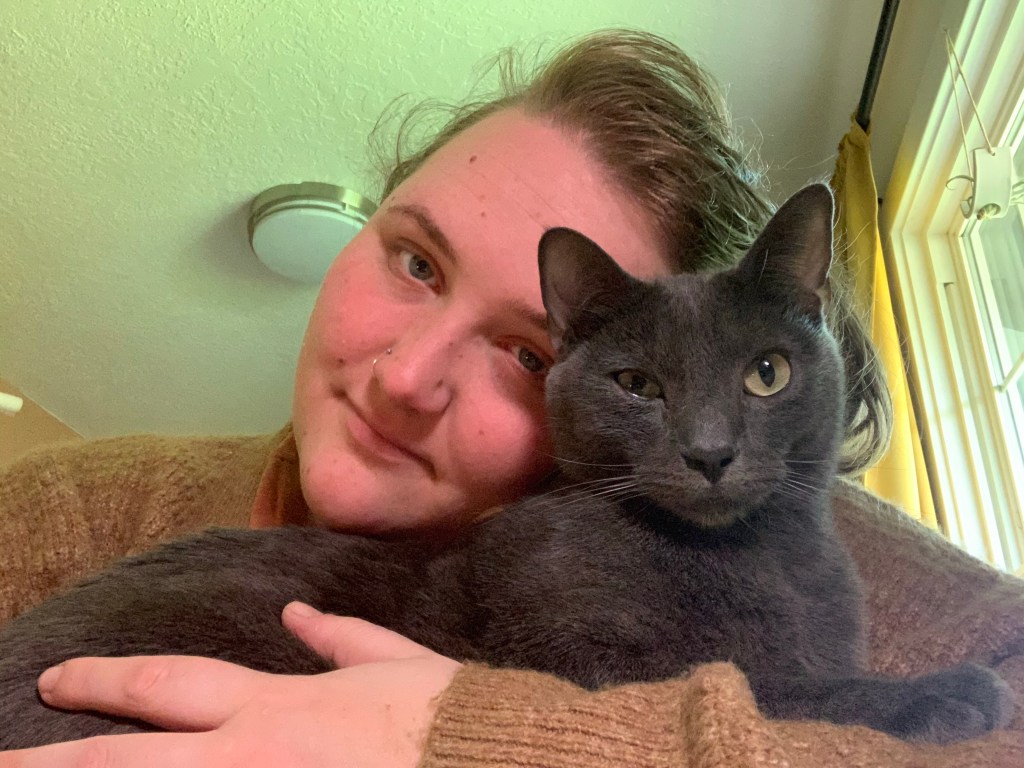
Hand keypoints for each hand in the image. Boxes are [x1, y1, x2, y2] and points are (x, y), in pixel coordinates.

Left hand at [0, 603, 461, 766]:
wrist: (486, 764)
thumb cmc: (441, 718)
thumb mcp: (392, 664)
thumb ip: (339, 640)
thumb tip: (295, 616)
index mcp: (274, 706)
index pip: (168, 684)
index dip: (105, 681)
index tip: (55, 682)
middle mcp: (248, 754)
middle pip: (131, 754)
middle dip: (56, 758)